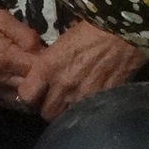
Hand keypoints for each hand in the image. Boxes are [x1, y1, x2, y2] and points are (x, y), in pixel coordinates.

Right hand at [0, 2, 44, 110]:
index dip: (50, 69)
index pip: (38, 73)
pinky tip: (24, 88)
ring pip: (22, 104)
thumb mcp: (4, 19)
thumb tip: (44, 51)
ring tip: (40, 85)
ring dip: (33, 96)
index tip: (55, 62)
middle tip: (51, 76)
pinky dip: (19, 99)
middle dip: (44, 86)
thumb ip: (27, 36)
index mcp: (4, 59)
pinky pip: (8, 104)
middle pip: (32, 93)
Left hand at [18, 20, 147, 120]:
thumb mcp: (61, 43)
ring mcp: (82, 96)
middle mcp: (62, 86)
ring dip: (65, 112)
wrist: (122, 33)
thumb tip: (42, 73)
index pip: (26, 97)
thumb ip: (49, 63)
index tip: (33, 93)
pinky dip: (84, 111)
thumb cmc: (90, 30)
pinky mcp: (101, 101)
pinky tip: (87, 103)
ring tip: (70, 103)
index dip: (28, 97)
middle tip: (53, 99)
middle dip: (47, 108)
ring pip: (65, 118)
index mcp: (48, 67)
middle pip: (46, 113)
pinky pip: (87, 115)